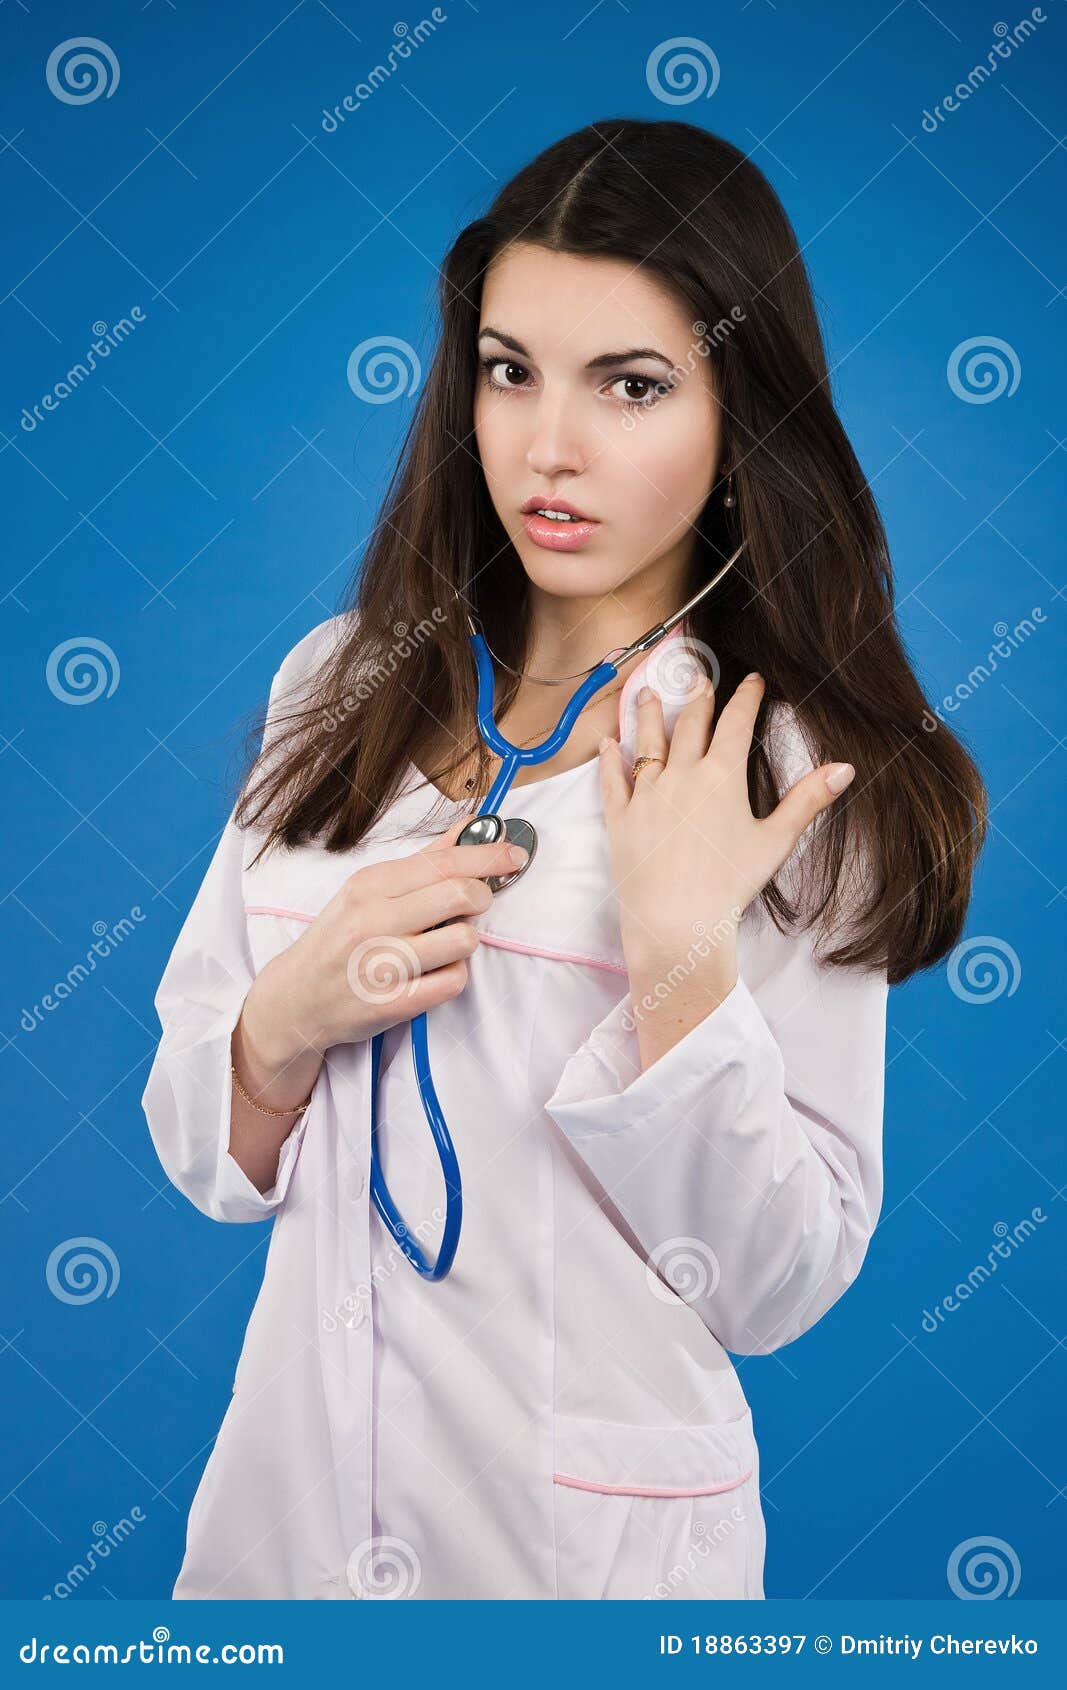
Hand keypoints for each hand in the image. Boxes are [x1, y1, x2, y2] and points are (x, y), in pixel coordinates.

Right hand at [239, 820, 525, 1078]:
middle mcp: (373, 921)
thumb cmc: (340, 939)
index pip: (444, 862)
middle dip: (482, 896)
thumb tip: (471, 827)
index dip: (489, 856)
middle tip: (476, 903)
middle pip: (461, 895)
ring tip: (446, 942)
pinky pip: (454, 982)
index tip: (515, 856)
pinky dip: (454, 975)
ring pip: (463, 940)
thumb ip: (424, 860)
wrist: (296, 999)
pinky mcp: (393, 1004)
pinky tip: (435, 971)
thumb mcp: (368, 891)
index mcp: (369, 885)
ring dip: (466, 940)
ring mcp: (382, 965)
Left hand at [597, 670, 855, 995]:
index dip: (746, 698)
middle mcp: (680, 775)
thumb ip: (808, 800)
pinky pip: (612, 779)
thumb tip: (845, 768)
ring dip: (648, 714)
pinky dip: (610, 759)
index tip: (752, 680)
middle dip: (698, 698)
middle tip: (699, 678)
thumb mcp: (775, 840)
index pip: (736, 723)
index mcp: (721, 777)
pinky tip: (608, 743)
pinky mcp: (620, 817)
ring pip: (647, 743)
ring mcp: (646, 794)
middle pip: (689, 725)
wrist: (678, 921)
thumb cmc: (730, 884)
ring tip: (647, 693)